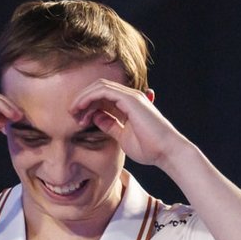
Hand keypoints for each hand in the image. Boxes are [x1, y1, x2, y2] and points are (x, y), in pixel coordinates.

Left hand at [69, 80, 188, 167]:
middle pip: (99, 88)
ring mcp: (131, 96)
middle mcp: (130, 97)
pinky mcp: (130, 99)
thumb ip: (110, 125)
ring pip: (99, 86)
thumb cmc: (150, 149)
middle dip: (83, 99)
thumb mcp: (123, 137)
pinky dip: (89, 97)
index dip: (88, 106)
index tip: (79, 120)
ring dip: (83, 97)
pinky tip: (81, 108)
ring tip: (74, 112)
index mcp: (129, 105)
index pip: (103, 97)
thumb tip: (95, 118)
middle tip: (73, 114)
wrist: (167, 152)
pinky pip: (103, 91)